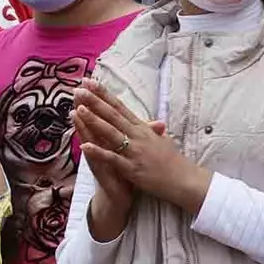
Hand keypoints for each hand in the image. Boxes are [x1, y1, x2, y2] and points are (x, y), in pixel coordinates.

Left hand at [73, 80, 210, 216]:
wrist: (184, 180)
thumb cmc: (172, 160)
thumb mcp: (161, 140)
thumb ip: (152, 130)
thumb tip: (155, 122)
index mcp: (141, 128)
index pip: (120, 107)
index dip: (104, 95)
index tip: (90, 82)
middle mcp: (137, 136)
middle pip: (113, 115)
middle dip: (95, 102)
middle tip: (80, 89)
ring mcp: (134, 151)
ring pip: (111, 133)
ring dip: (94, 120)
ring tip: (79, 109)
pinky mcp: (131, 168)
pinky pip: (112, 158)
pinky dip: (98, 152)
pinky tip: (85, 145)